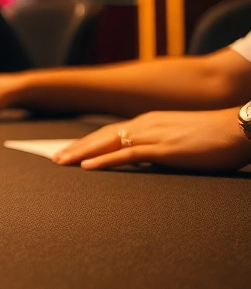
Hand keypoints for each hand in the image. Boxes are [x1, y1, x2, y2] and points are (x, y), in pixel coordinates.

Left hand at [53, 108, 250, 170]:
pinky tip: (87, 167)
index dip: (89, 141)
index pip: (112, 131)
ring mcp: (154, 135)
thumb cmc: (216, 137)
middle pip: (102, 135)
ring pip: (108, 143)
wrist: (239, 128)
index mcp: (150, 121)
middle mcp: (147, 124)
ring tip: (62, 162)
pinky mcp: (163, 149)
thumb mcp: (181, 138)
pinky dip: (103, 160)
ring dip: (82, 153)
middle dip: (77, 147)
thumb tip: (149, 158)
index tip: (71, 150)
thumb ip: (161, 146)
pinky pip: (127, 154)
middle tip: (56, 158)